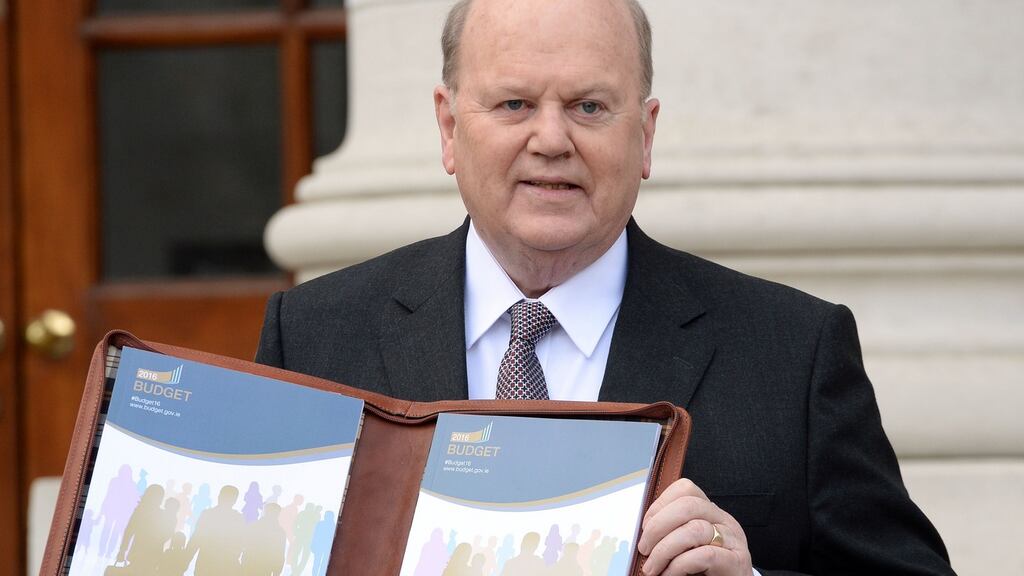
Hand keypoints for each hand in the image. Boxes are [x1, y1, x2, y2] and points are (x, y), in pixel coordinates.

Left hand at [637, 478, 752, 574]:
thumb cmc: (706, 572)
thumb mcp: (688, 546)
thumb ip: (673, 533)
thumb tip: (643, 534)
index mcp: (711, 513)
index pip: (686, 490)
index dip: (660, 504)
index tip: (645, 526)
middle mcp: (725, 522)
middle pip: (688, 506)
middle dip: (658, 526)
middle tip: (644, 548)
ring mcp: (733, 541)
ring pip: (694, 529)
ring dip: (664, 550)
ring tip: (652, 568)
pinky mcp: (735, 563)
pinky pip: (704, 555)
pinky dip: (679, 565)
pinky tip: (669, 574)